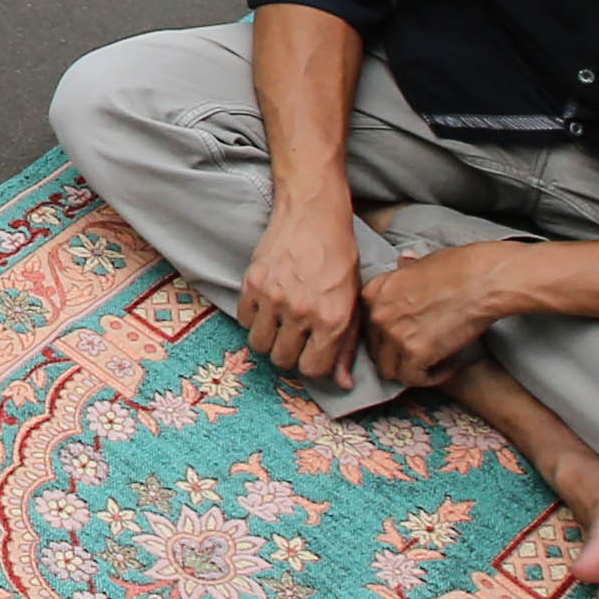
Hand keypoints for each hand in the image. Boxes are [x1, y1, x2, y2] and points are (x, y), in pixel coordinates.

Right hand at [238, 194, 369, 382]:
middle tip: (295, 337)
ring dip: (268, 339)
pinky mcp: (253, 283)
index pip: (314, 369)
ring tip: (279, 323)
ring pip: (260, 344)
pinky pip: (244, 320)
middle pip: (283, 361)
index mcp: (333, 319)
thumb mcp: (354, 301)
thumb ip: (346, 345)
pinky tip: (266, 305)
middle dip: (289, 354)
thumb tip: (342, 384)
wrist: (314, 214)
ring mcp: (275, 298)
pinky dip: (253, 318)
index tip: (312, 352)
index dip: (313, 364)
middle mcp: (303, 313)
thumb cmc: (339, 257)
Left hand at [355, 241, 515, 388]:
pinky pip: (412, 379)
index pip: (368, 326)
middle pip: (376, 349)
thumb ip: (405, 271)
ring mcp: (394, 334)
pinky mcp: (415, 352)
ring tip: (434, 364)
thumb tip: (404, 261)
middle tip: (421, 354)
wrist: (482, 280)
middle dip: (397, 355)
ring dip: (410, 370)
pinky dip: (430, 378)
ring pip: (389, 369)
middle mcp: (377, 314)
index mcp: (374, 292)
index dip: (387, 336)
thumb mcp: (420, 263)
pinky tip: (447, 367)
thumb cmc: (459, 269)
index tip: (407, 338)